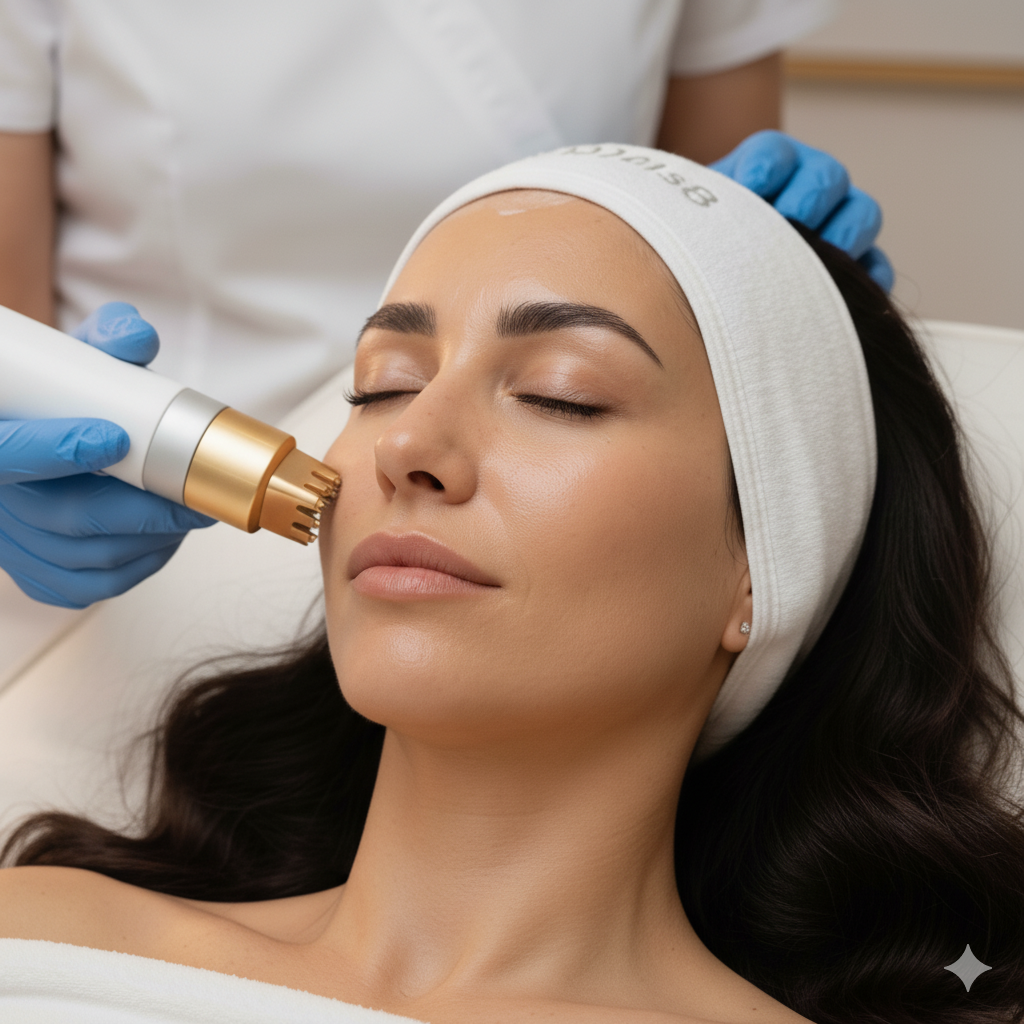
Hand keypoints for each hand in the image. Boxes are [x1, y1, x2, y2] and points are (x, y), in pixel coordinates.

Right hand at [0, 303, 213, 608]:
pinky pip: (88, 587)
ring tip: (191, 515)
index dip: (53, 451)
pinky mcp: (34, 575)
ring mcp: (9, 544)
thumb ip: (108, 341)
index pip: (3, 454)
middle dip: (139, 512)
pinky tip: (165, 541)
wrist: (40, 435)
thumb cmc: (64, 398)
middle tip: (194, 500)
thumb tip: (138, 338)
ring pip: (82, 558)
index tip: (113, 438)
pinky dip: (136, 567)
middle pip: (60, 518)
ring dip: (148, 541)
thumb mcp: (80, 358)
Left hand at [711, 130, 893, 291]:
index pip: (774, 153)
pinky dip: (869, 277)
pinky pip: (877, 267)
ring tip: (818, 258)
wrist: (709, 284)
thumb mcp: (694, 225)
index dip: (767, 164)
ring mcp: (839, 223)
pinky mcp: (857, 265)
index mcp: (768, 168)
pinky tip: (844, 296)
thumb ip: (706, 217)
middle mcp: (810, 187)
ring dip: (844, 234)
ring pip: (862, 214)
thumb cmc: (702, 248)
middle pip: (828, 177)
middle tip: (791, 220)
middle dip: (810, 196)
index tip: (752, 185)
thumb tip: (718, 229)